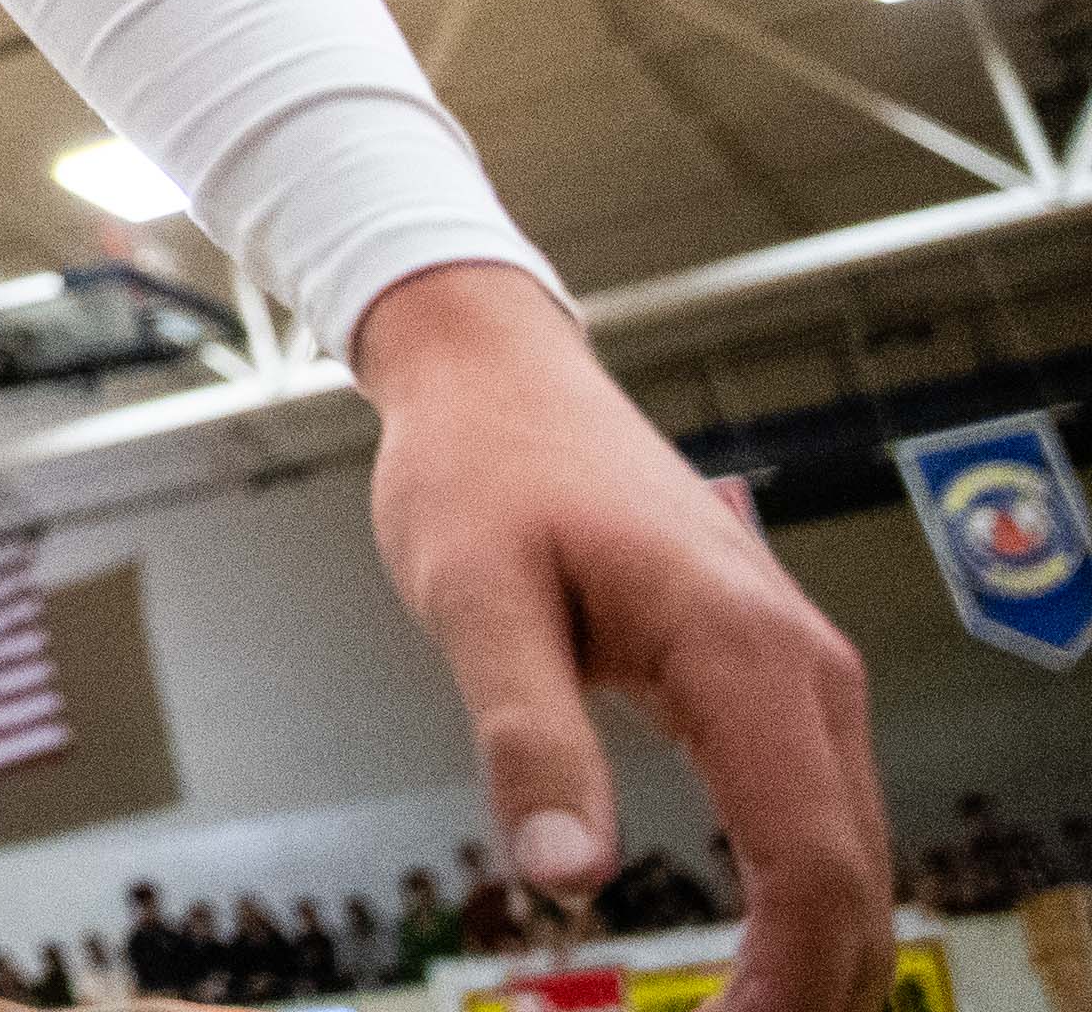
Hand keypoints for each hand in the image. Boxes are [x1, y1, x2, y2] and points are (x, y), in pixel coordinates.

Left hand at [354, 264, 888, 1011]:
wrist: (498, 375)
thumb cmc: (479, 468)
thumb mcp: (471, 597)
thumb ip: (524, 735)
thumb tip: (565, 879)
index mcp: (746, 654)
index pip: (814, 865)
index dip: (787, 983)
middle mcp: (806, 670)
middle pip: (854, 881)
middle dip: (808, 992)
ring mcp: (802, 676)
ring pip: (846, 859)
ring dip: (806, 960)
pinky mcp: (772, 682)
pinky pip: (812, 819)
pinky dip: (795, 905)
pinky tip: (747, 968)